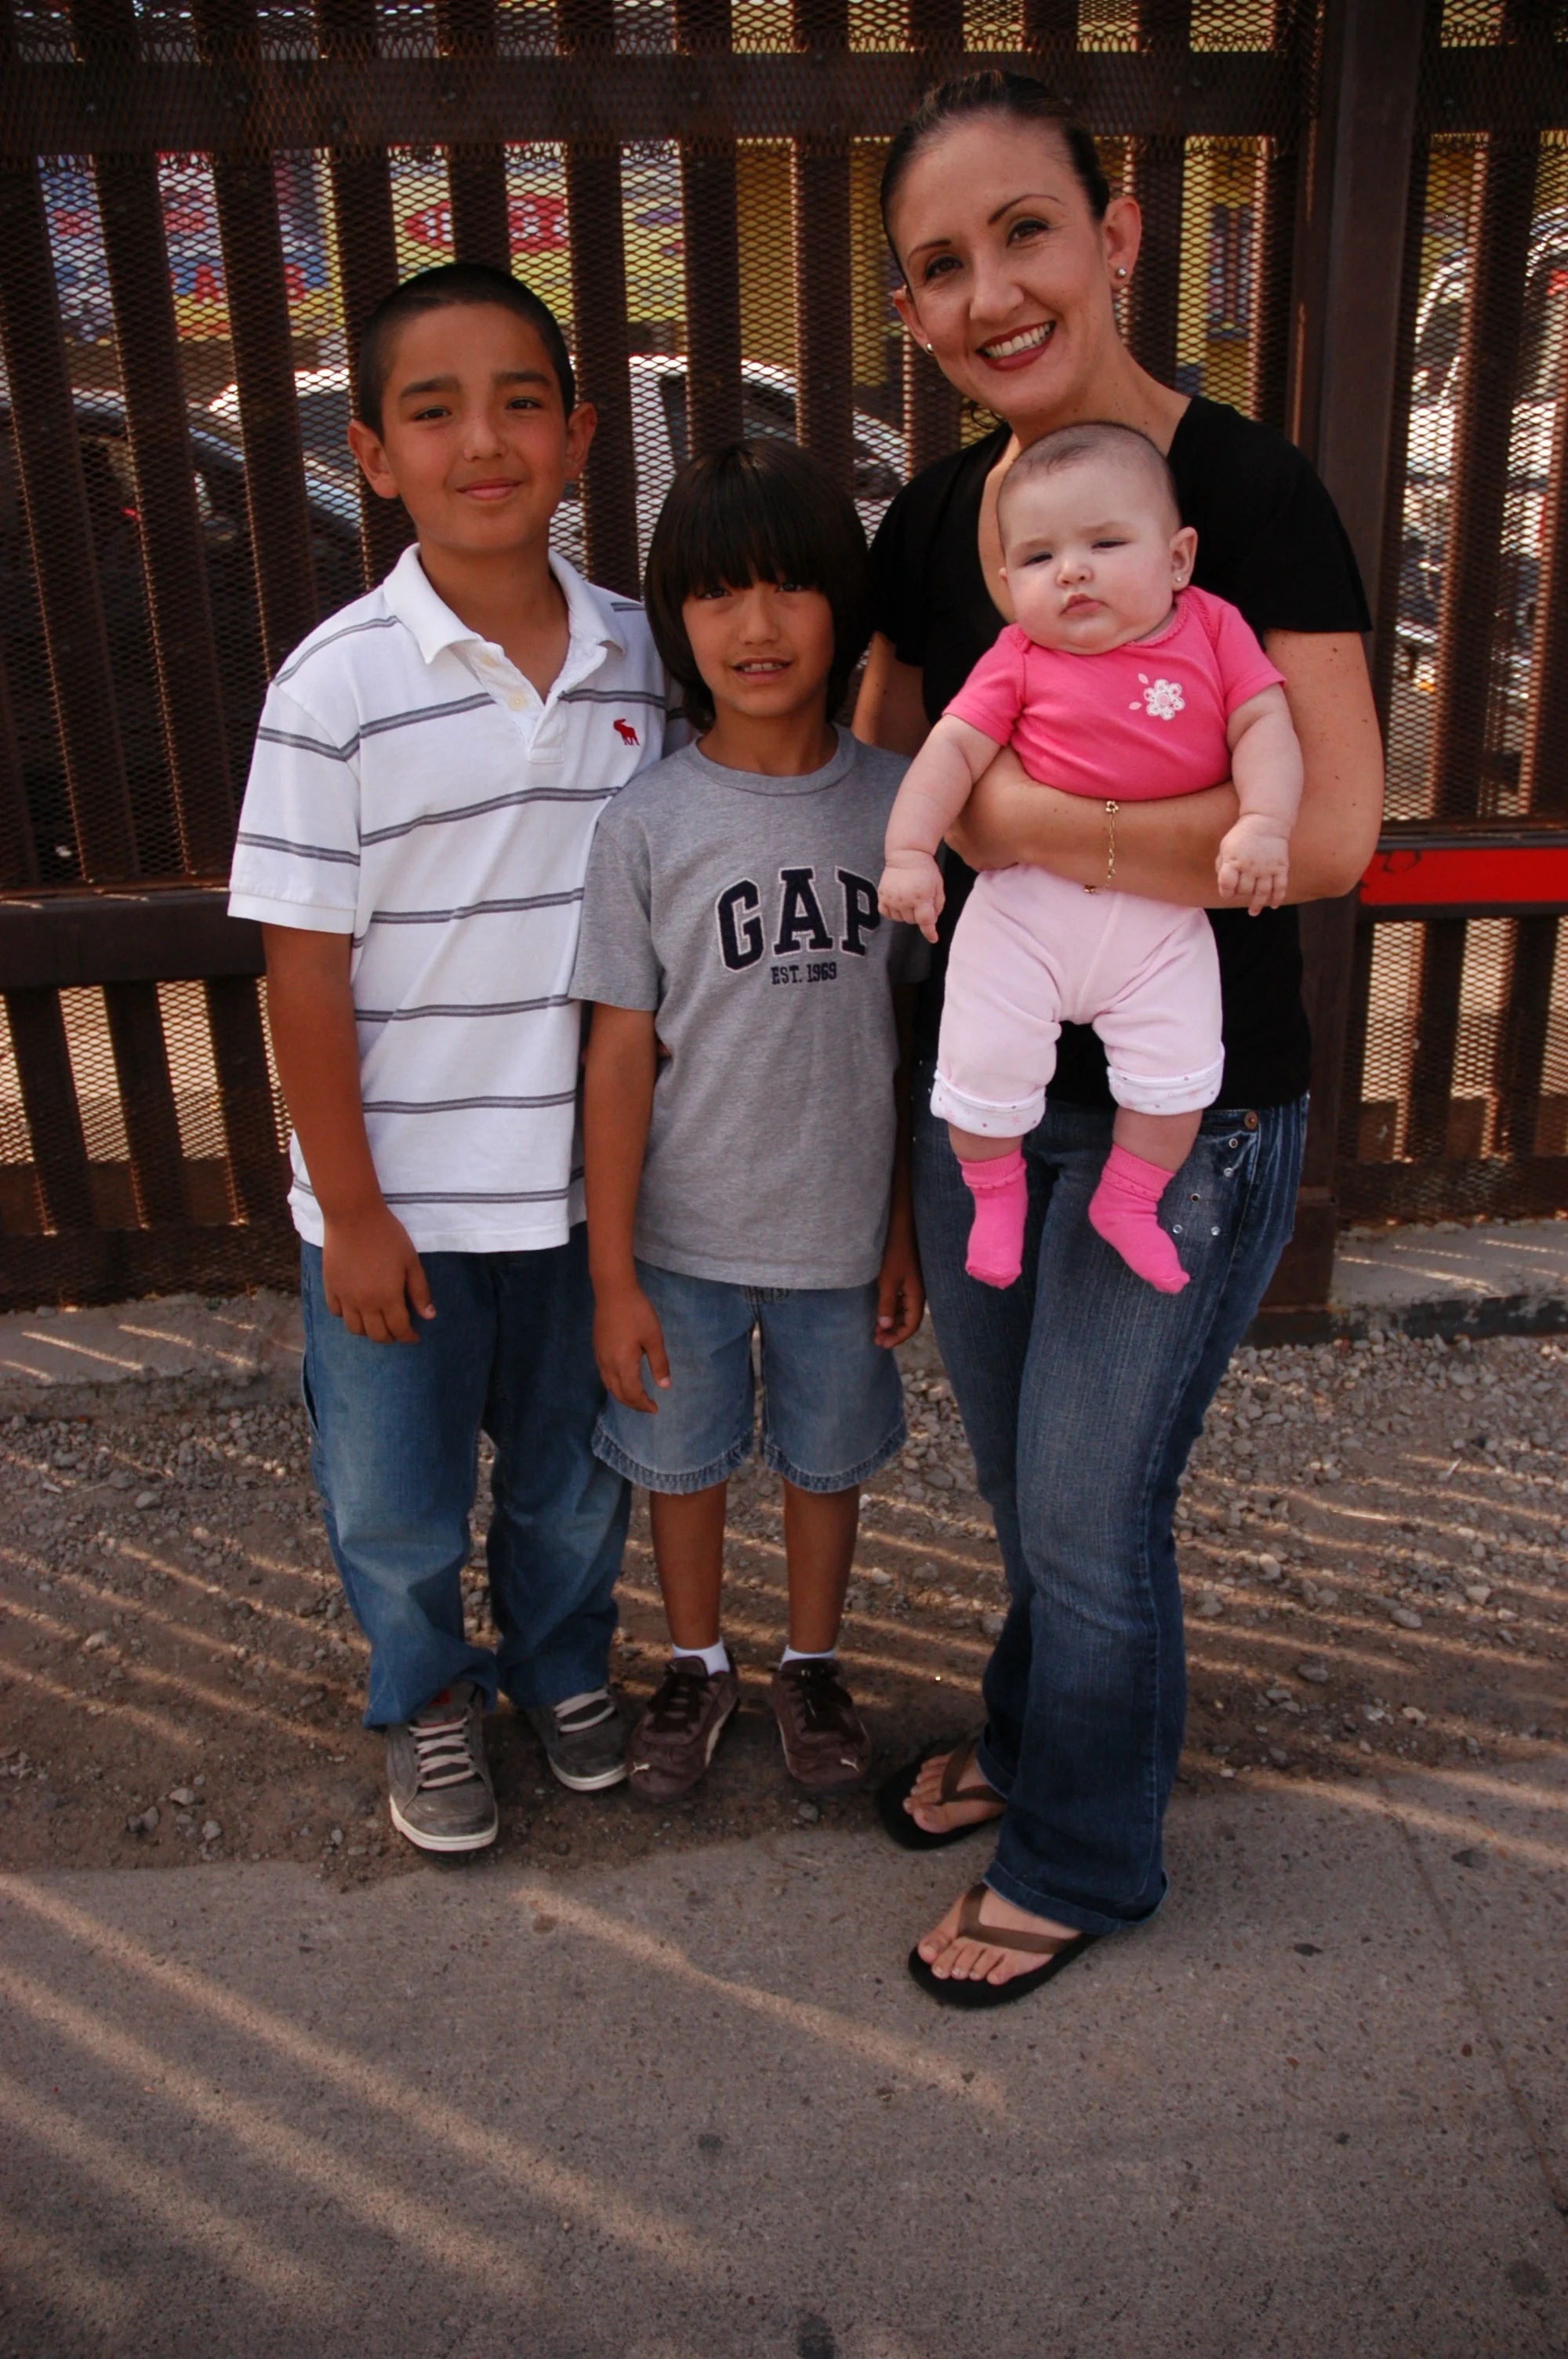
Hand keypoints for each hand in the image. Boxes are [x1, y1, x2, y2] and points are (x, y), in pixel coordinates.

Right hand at [321, 1205, 433, 1342]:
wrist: (353, 1216)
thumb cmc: (387, 1235)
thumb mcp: (411, 1261)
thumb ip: (420, 1291)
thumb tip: (429, 1316)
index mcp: (388, 1297)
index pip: (399, 1329)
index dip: (409, 1337)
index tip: (414, 1336)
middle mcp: (365, 1303)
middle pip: (376, 1335)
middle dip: (390, 1337)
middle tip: (398, 1331)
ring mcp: (345, 1296)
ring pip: (354, 1329)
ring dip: (368, 1331)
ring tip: (377, 1323)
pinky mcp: (330, 1286)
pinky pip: (336, 1312)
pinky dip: (347, 1316)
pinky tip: (355, 1308)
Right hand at [593, 1282, 670, 1412]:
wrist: (613, 1292)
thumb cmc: (637, 1313)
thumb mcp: (654, 1338)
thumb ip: (659, 1364)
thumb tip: (664, 1387)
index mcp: (623, 1364)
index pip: (632, 1394)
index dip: (643, 1404)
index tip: (655, 1409)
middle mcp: (608, 1365)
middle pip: (618, 1393)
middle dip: (633, 1404)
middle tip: (647, 1406)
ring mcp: (600, 1357)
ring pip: (609, 1386)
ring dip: (623, 1396)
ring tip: (637, 1397)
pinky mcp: (597, 1349)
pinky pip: (605, 1375)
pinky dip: (615, 1385)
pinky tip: (624, 1380)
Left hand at [875, 1222, 924, 1348]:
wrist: (901, 1224)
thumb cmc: (895, 1250)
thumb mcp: (888, 1279)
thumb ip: (887, 1304)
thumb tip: (886, 1327)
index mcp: (917, 1294)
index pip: (912, 1325)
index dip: (898, 1337)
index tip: (881, 1344)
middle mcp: (917, 1291)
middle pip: (909, 1319)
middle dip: (894, 1332)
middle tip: (876, 1339)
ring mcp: (913, 1283)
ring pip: (904, 1310)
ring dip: (892, 1321)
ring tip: (876, 1329)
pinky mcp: (906, 1276)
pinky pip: (901, 1299)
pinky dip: (891, 1309)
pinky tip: (880, 1310)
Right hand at [878, 851, 944, 942]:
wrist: (907, 855)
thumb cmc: (926, 870)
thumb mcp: (938, 887)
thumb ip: (937, 906)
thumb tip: (931, 921)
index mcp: (921, 897)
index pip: (925, 922)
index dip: (930, 932)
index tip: (933, 938)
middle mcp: (904, 900)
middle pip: (912, 921)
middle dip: (919, 915)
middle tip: (921, 902)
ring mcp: (891, 898)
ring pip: (900, 919)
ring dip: (906, 914)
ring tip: (910, 900)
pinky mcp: (882, 896)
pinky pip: (887, 913)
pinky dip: (893, 912)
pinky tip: (899, 903)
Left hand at [1216, 817, 1290, 914]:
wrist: (1267, 821)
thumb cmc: (1242, 836)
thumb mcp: (1226, 847)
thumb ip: (1222, 866)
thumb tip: (1224, 886)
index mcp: (1234, 860)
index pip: (1227, 884)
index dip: (1225, 892)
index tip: (1227, 892)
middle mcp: (1250, 866)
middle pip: (1245, 890)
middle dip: (1242, 893)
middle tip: (1242, 891)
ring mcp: (1267, 867)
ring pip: (1262, 893)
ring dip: (1257, 904)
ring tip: (1253, 912)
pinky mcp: (1281, 867)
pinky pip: (1280, 887)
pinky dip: (1277, 898)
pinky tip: (1273, 905)